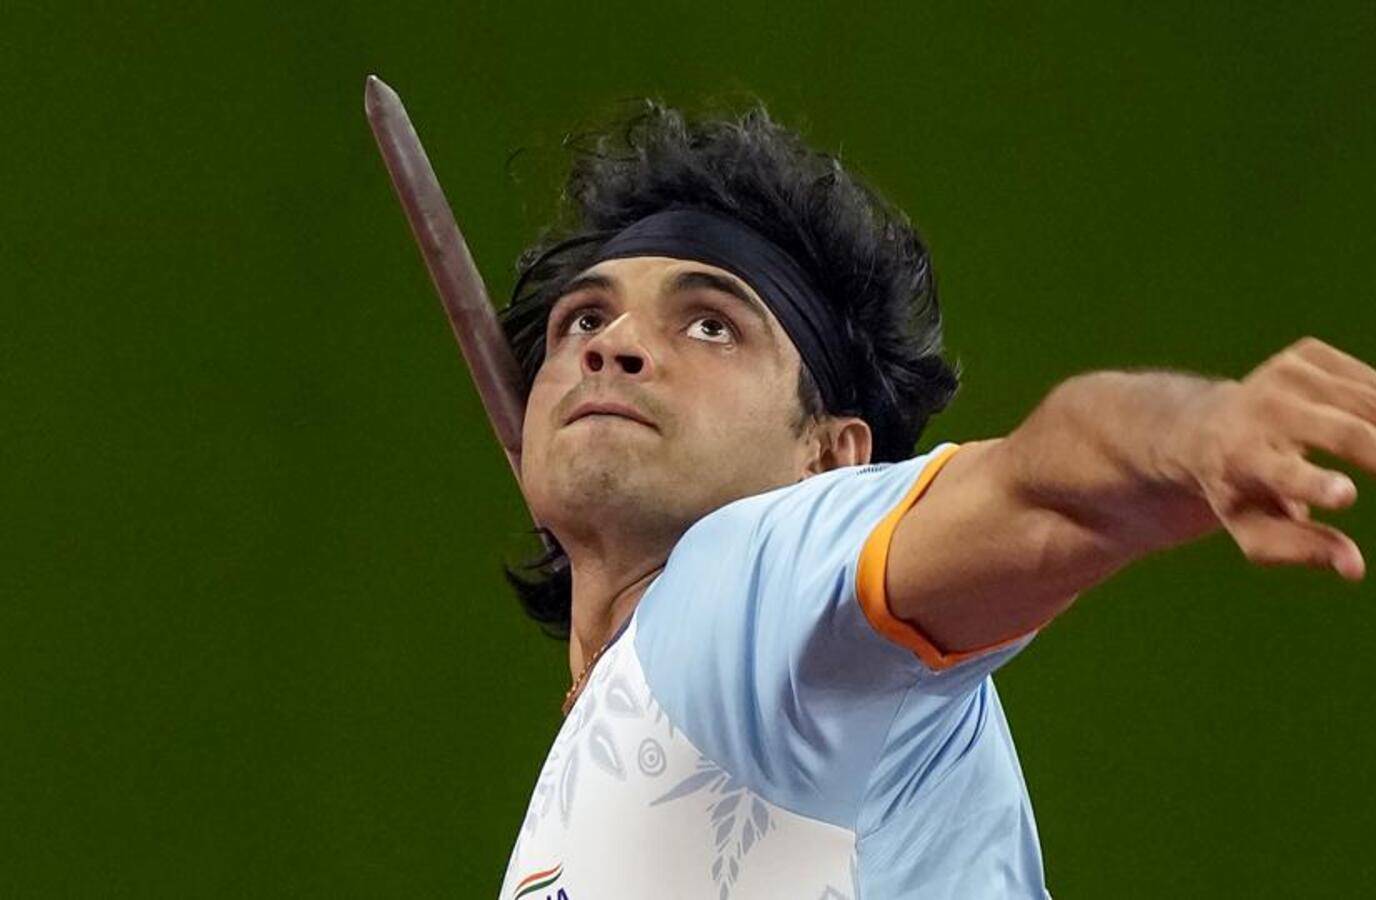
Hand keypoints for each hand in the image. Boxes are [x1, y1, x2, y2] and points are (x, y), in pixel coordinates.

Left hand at [1177, 337, 1373, 580]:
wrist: (1206, 426)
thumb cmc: (1240, 491)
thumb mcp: (1254, 529)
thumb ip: (1302, 548)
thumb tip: (1354, 568)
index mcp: (1242, 459)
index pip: (1284, 475)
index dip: (1318, 486)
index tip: (1346, 496)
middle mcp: (1262, 410)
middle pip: (1343, 434)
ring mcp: (1285, 375)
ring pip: (1371, 403)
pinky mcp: (1307, 354)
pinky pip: (1372, 384)